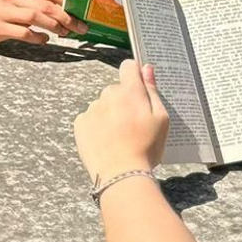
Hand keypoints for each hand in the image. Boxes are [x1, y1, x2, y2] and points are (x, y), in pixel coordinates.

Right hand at [0, 0, 81, 47]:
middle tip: (78, 28)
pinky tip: (43, 40)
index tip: (81, 13)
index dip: (68, 3)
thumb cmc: (1, 10)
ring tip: (63, 33)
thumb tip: (66, 10)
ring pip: (34, 16)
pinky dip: (36, 37)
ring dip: (53, 26)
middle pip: (45, 5)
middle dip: (65, 17)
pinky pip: (21, 32)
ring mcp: (4, 11)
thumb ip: (38, 1)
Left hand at [74, 59, 170, 179]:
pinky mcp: (80, 123)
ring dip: (109, 115)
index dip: (134, 74)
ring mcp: (92, 109)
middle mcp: (108, 95)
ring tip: (119, 138)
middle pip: (116, 90)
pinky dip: (96, 126)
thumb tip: (147, 69)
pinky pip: (90, 118)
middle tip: (132, 125)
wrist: (120, 174)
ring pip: (103, 105)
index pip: (129, 67)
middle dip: (124, 101)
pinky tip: (106, 141)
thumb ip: (153, 91)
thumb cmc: (145, 148)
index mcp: (130, 91)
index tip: (139, 88)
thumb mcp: (161, 119)